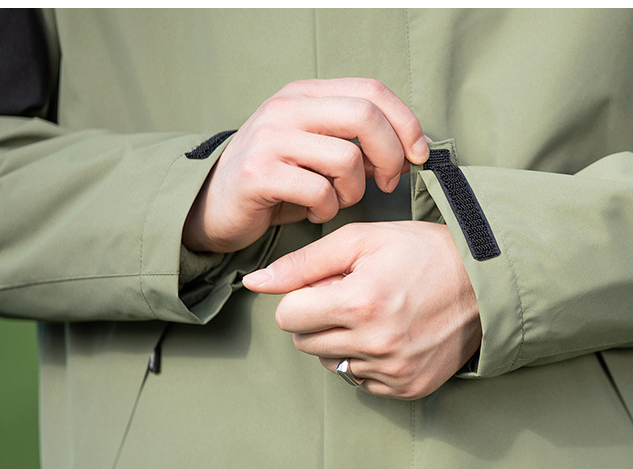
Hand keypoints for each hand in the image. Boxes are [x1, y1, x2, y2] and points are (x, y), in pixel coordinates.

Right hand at [183, 78, 429, 252]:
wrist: (215, 205)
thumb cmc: (275, 180)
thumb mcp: (318, 153)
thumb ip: (358, 147)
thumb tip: (409, 152)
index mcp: (305, 94)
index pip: (372, 90)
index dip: (406, 122)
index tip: (418, 155)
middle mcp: (287, 108)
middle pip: (364, 115)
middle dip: (390, 154)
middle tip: (387, 182)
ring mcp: (270, 138)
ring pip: (346, 159)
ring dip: (354, 191)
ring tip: (337, 200)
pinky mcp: (258, 173)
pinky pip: (319, 192)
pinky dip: (327, 209)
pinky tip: (314, 212)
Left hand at [242, 222, 480, 399]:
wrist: (484, 282)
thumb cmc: (421, 252)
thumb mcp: (362, 240)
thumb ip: (303, 262)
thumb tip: (254, 282)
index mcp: (358, 303)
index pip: (287, 318)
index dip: (302, 298)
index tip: (327, 286)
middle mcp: (374, 344)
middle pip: (305, 343)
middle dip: (318, 320)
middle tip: (353, 298)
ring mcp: (393, 371)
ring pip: (332, 364)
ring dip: (343, 341)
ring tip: (377, 316)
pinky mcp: (408, 388)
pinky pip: (362, 381)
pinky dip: (367, 361)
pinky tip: (392, 336)